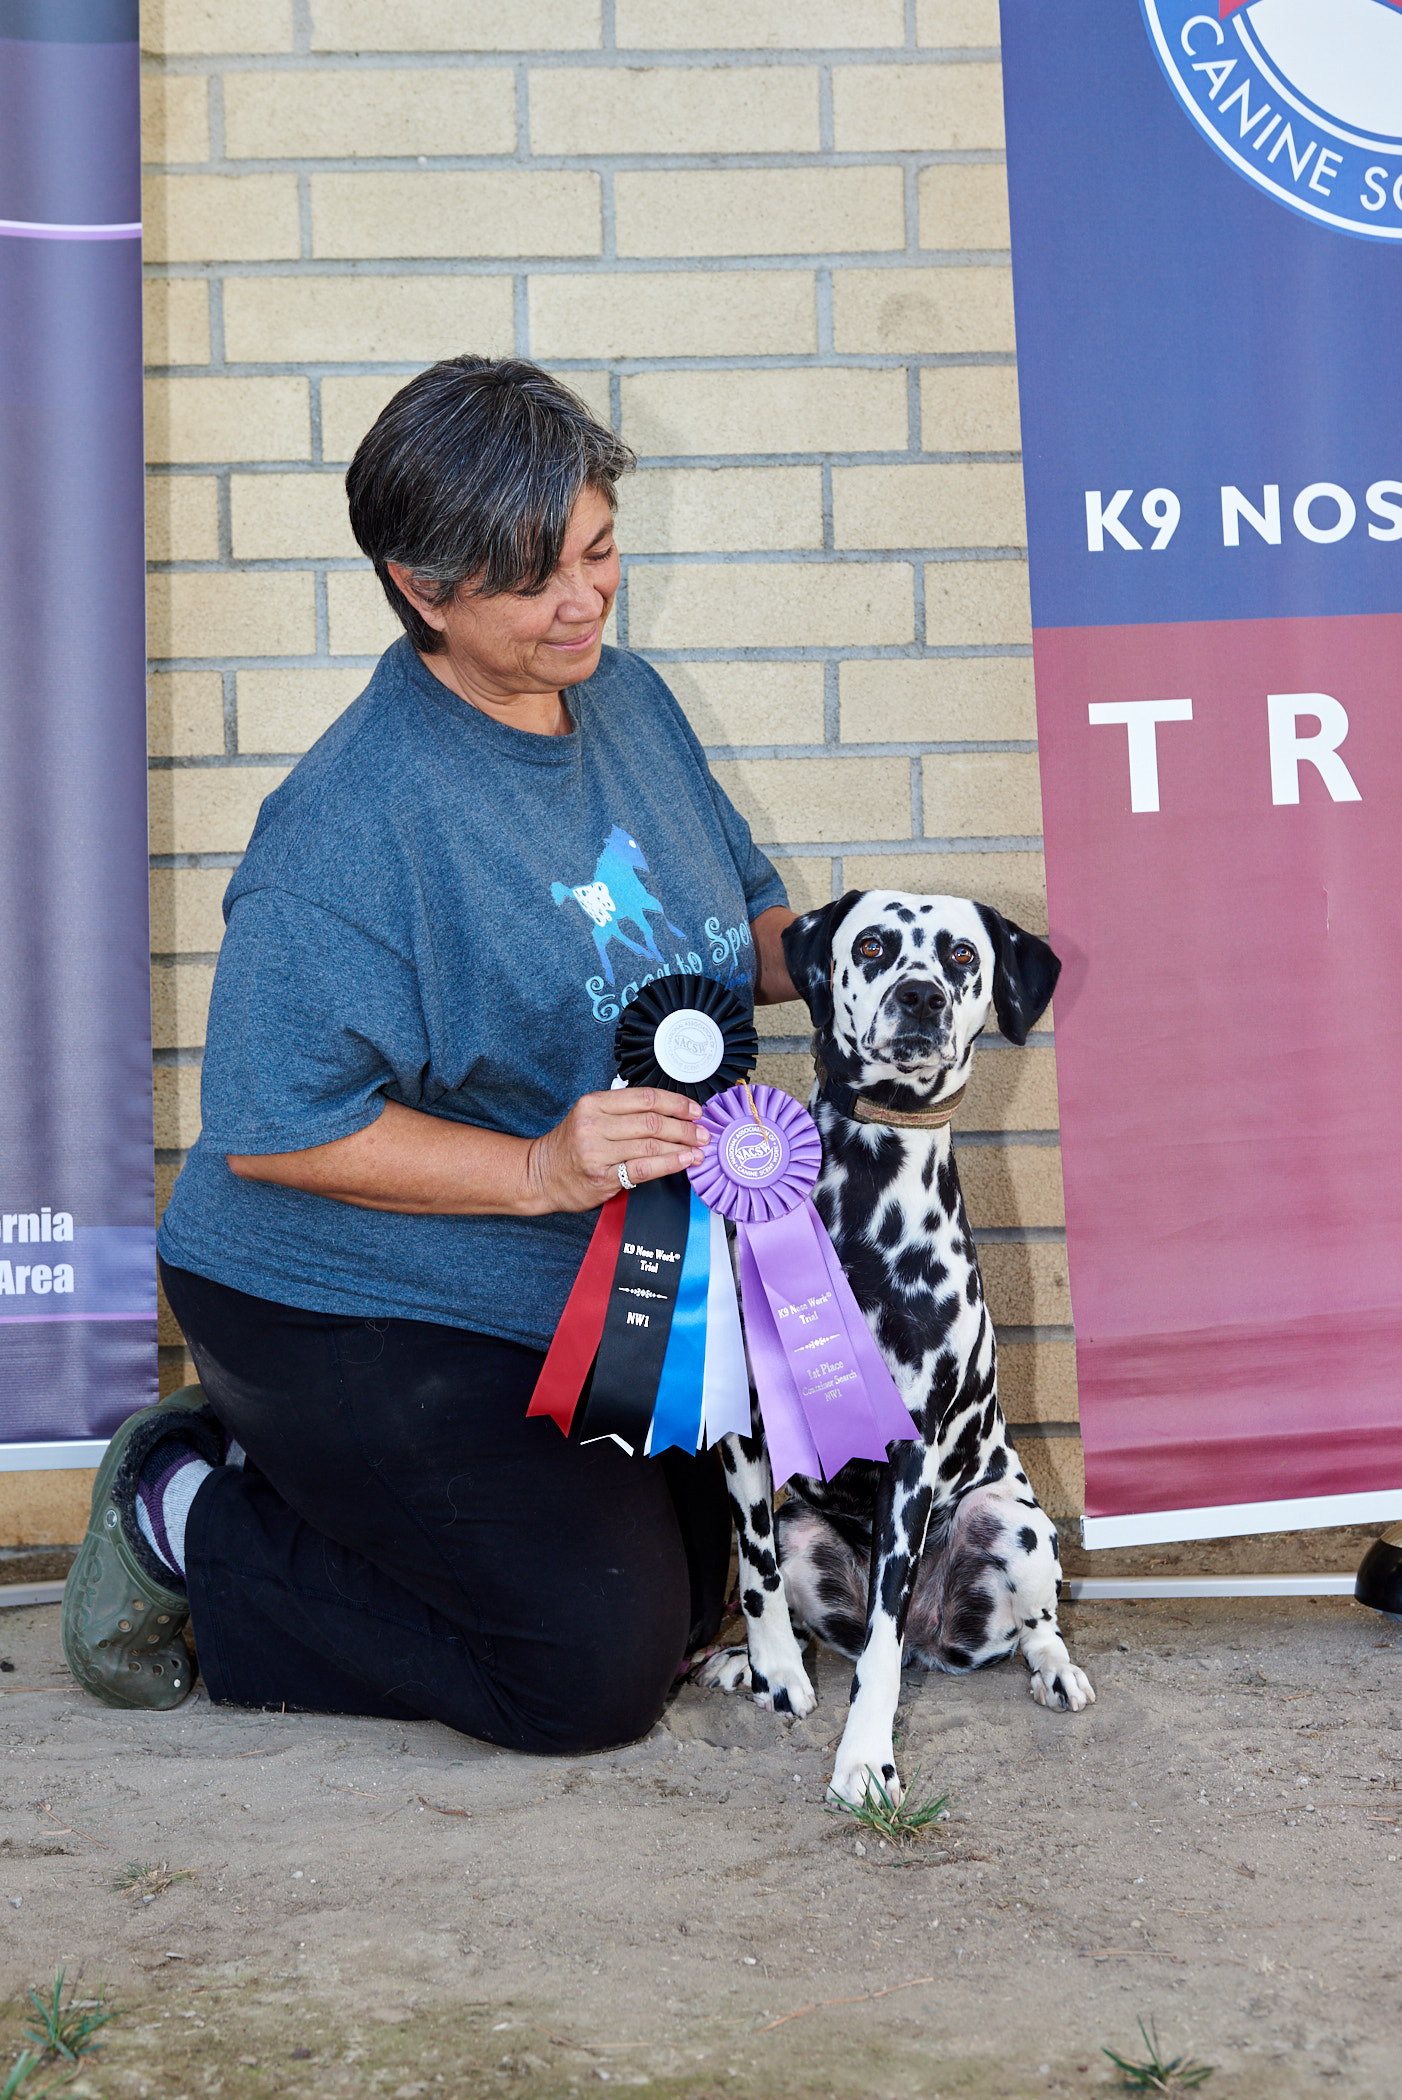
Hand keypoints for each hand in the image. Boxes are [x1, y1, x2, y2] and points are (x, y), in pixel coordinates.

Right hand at [523, 1086, 707, 1213]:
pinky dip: (669, 1163)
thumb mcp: (589, 1117)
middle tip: (702, 1132)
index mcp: (593, 1103)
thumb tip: (669, 1112)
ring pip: (651, 1144)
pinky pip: (644, 1168)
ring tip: (699, 1148)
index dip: (676, 1103)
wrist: (540, 1175)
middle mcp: (594, 1124)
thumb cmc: (570, 1146)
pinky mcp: (602, 1177)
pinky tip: (684, 1161)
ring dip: (682, 1146)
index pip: (645, 1097)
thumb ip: (622, 1111)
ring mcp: (597, 1151)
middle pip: (652, 1121)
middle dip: (684, 1127)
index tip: (694, 1110)